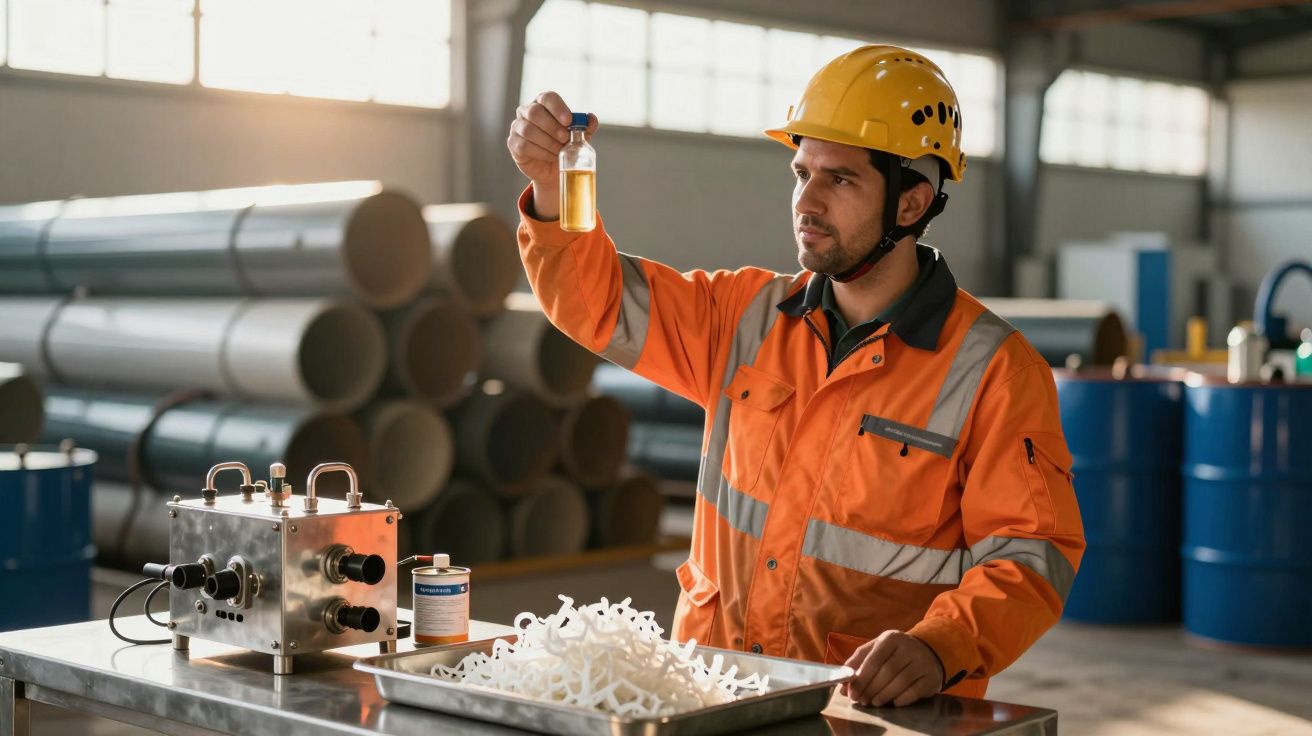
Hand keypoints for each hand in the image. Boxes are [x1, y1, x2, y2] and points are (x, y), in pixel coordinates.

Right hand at [507, 91, 598, 218]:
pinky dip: (541, 152)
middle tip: (565, 139)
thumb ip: (586, 127)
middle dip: (552, 127)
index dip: (558, 108)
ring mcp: (518, 127)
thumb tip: (591, 118)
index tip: (569, 121)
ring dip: (548, 142)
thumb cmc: (565, 146)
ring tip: (560, 151)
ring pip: (529, 130)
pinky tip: (551, 156)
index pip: (547, 98)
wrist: (553, 169)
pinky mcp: (513, 143)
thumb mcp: (579, 137)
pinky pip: (524, 145)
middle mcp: (527, 111)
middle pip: (534, 112)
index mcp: (543, 103)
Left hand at [840, 631, 943, 707]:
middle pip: (886, 672)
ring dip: (884, 695)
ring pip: (900, 682)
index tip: (852, 693)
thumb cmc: (894, 653)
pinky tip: (892, 702)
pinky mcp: (931, 678)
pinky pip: (915, 691)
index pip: (874, 659)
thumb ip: (858, 663)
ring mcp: (922, 662)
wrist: (927, 652)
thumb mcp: (876, 650)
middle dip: (871, 689)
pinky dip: (901, 699)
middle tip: (861, 700)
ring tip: (874, 702)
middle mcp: (909, 647)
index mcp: (891, 638)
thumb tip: (843, 686)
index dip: (861, 678)